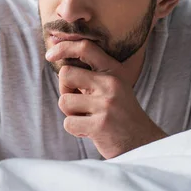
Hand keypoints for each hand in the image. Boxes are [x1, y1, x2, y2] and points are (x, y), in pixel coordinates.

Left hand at [45, 40, 166, 158]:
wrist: (141, 142)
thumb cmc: (119, 113)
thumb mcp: (113, 86)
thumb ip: (91, 74)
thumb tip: (57, 59)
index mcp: (113, 71)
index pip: (85, 48)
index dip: (63, 47)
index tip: (50, 54)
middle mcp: (110, 83)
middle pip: (66, 74)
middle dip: (64, 89)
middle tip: (77, 101)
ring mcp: (106, 104)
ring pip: (64, 101)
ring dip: (70, 112)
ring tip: (87, 118)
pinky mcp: (99, 125)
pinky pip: (68, 122)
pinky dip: (75, 129)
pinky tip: (90, 131)